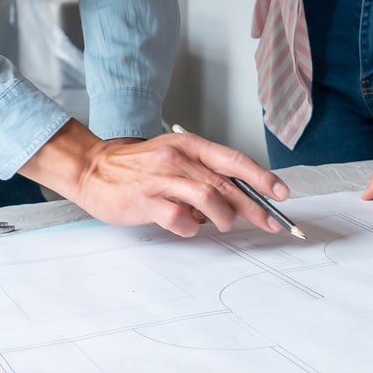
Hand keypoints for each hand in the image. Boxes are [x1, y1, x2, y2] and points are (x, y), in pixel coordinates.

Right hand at [18, 120, 289, 237]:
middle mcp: (177, 159)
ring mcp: (161, 180)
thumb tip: (236, 196)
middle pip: (227, 184)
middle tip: (270, 222)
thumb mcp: (173, 155)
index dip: (261, 178)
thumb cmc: (135, 165)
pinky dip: (191, 228)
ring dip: (224, 217)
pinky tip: (188, 226)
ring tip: (224, 224)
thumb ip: (202, 172)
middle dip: (255, 206)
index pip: (233, 160)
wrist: (91, 167)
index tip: (281, 193)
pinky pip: (181, 219)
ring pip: (210, 200)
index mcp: (188, 145)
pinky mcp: (146, 202)